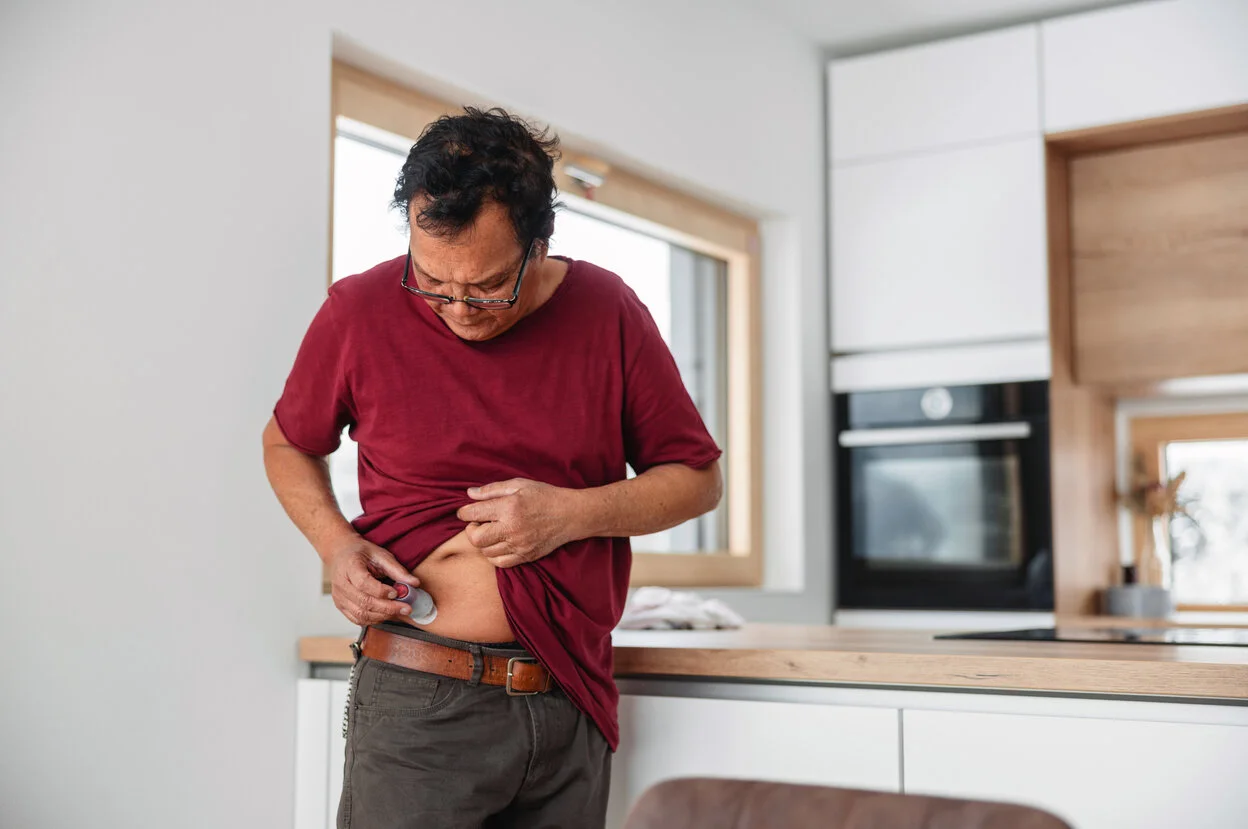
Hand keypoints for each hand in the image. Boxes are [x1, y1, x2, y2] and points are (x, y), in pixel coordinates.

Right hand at [325, 537, 419, 625]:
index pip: (363, 583)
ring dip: (383, 616)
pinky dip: (374, 620)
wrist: (341, 555)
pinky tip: (386, 614)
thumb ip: (397, 570)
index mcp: (349, 566)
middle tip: (406, 608)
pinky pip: (358, 619)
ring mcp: (339, 597)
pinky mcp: (341, 606)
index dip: (381, 591)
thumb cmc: (361, 554)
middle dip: (388, 608)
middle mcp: (341, 584)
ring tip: (399, 611)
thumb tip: (414, 583)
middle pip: (364, 602)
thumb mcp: (380, 555)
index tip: (397, 593)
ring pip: (361, 614)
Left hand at [456, 478, 581, 567]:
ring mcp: (519, 545)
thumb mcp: (519, 485)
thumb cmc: (544, 496)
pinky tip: (500, 544)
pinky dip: (494, 555)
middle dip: (471, 530)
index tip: (465, 512)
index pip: (473, 513)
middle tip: (478, 524)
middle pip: (476, 538)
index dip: (463, 513)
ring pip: (486, 552)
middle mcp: (512, 528)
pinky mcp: (526, 556)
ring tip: (491, 532)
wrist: (570, 515)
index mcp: (508, 507)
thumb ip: (492, 490)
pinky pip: (500, 563)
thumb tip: (469, 494)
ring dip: (483, 543)